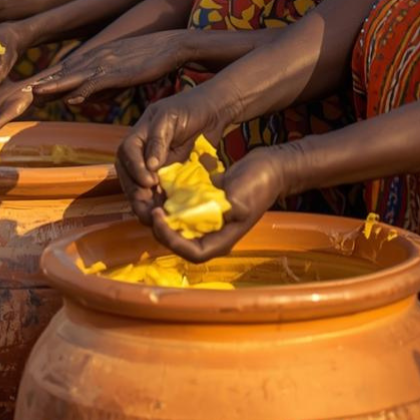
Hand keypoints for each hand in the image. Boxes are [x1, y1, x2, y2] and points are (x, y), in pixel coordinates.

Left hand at [30, 31, 192, 105]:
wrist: (173, 44)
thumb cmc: (150, 60)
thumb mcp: (118, 73)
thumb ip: (98, 86)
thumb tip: (78, 100)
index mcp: (94, 58)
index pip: (63, 72)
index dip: (44, 82)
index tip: (24, 92)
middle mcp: (96, 58)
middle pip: (62, 73)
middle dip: (41, 85)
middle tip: (18, 96)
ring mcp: (107, 63)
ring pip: (74, 77)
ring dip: (54, 86)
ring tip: (35, 95)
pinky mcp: (121, 71)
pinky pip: (98, 83)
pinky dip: (83, 91)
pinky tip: (72, 99)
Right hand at [116, 87, 231, 224]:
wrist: (213, 111)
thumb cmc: (191, 107)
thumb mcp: (171, 118)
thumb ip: (159, 140)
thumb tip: (150, 166)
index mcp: (138, 134)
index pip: (127, 153)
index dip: (135, 169)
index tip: (149, 182)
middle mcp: (142, 152)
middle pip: (129, 175)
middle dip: (136, 193)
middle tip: (148, 208)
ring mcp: (154, 165)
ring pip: (140, 188)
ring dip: (146, 203)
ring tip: (156, 216)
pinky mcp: (168, 176)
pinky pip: (159, 192)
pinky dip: (161, 203)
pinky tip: (168, 214)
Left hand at [149, 148, 286, 261]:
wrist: (270, 166)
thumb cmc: (258, 184)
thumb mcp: (239, 199)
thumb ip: (215, 211)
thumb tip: (190, 217)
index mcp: (222, 239)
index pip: (191, 252)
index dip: (171, 239)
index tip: (160, 215)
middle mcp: (212, 233)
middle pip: (179, 241)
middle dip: (161, 226)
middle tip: (149, 205)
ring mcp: (208, 219)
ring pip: (178, 224)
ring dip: (162, 213)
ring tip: (150, 196)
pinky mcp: (205, 205)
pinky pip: (183, 208)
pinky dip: (171, 200)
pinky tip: (161, 186)